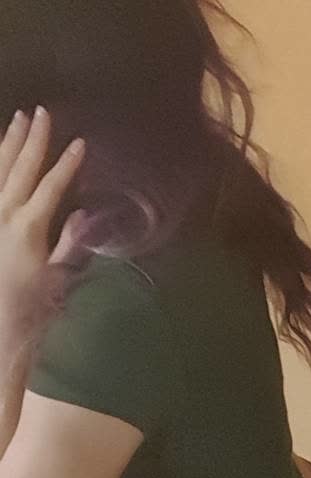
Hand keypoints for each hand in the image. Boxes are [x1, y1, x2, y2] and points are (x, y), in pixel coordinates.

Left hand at [0, 107, 84, 335]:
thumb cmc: (30, 311)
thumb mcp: (56, 280)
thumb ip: (66, 244)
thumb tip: (81, 217)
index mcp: (27, 229)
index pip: (51, 187)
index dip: (67, 164)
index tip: (80, 143)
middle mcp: (2, 216)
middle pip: (20, 169)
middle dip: (33, 140)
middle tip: (41, 113)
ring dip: (8, 144)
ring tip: (17, 120)